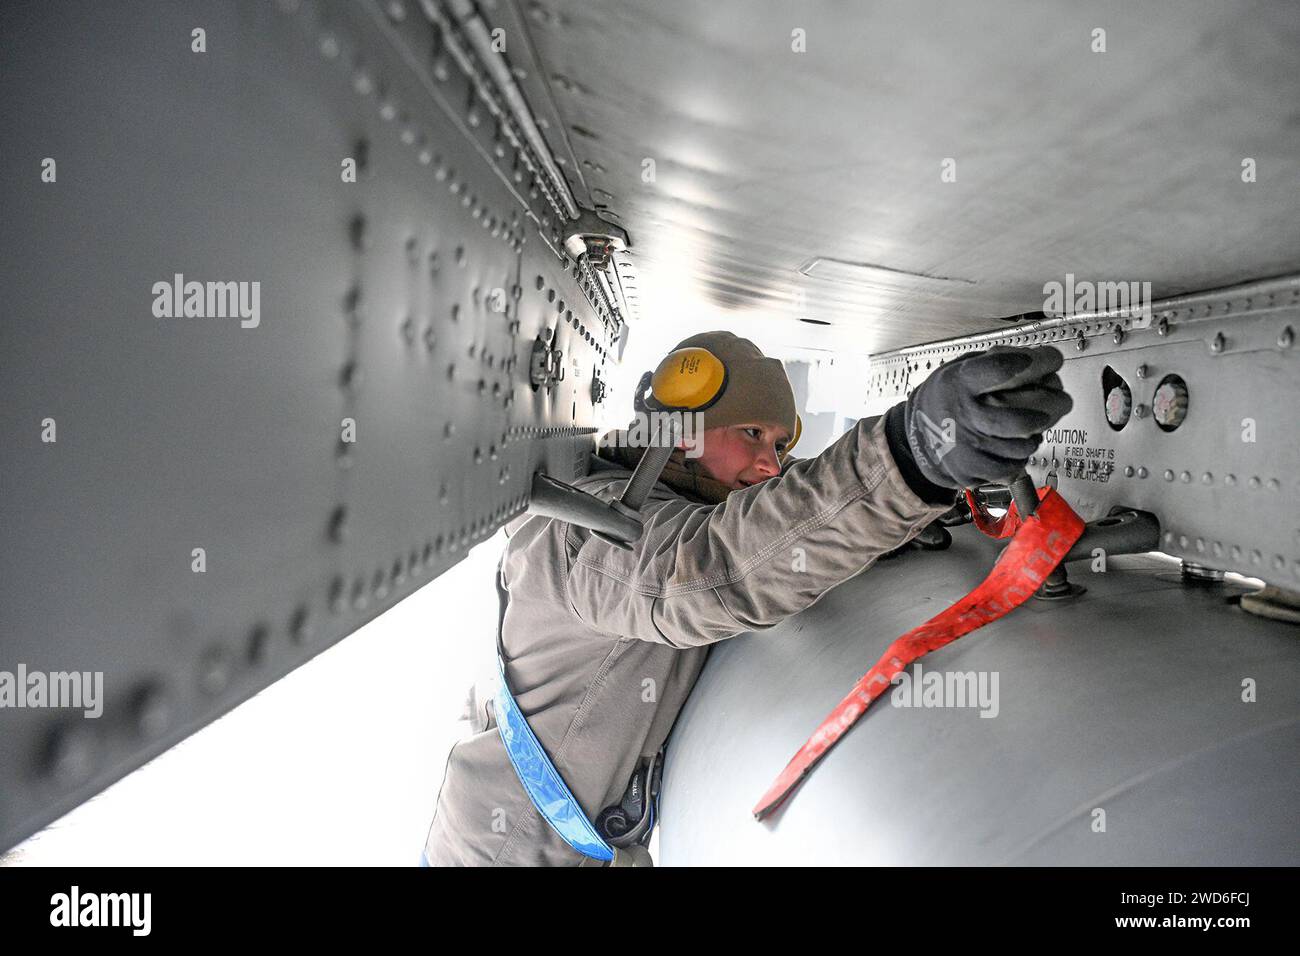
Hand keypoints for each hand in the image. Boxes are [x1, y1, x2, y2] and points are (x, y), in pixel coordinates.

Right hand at [896, 345, 1072, 489]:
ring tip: (1032, 422)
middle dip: (1052, 407)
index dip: (1033, 363)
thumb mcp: (963, 367)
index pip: (999, 370)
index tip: (1051, 359)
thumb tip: (1040, 362)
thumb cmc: (950, 398)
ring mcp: (967, 447)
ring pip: (1024, 445)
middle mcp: (963, 416)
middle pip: (1021, 418)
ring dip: (1038, 432)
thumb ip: (999, 361)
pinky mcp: (972, 471)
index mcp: (960, 382)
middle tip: (1062, 400)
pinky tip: (1015, 442)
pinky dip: (1022, 454)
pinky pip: (1014, 465)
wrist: (920, 433)